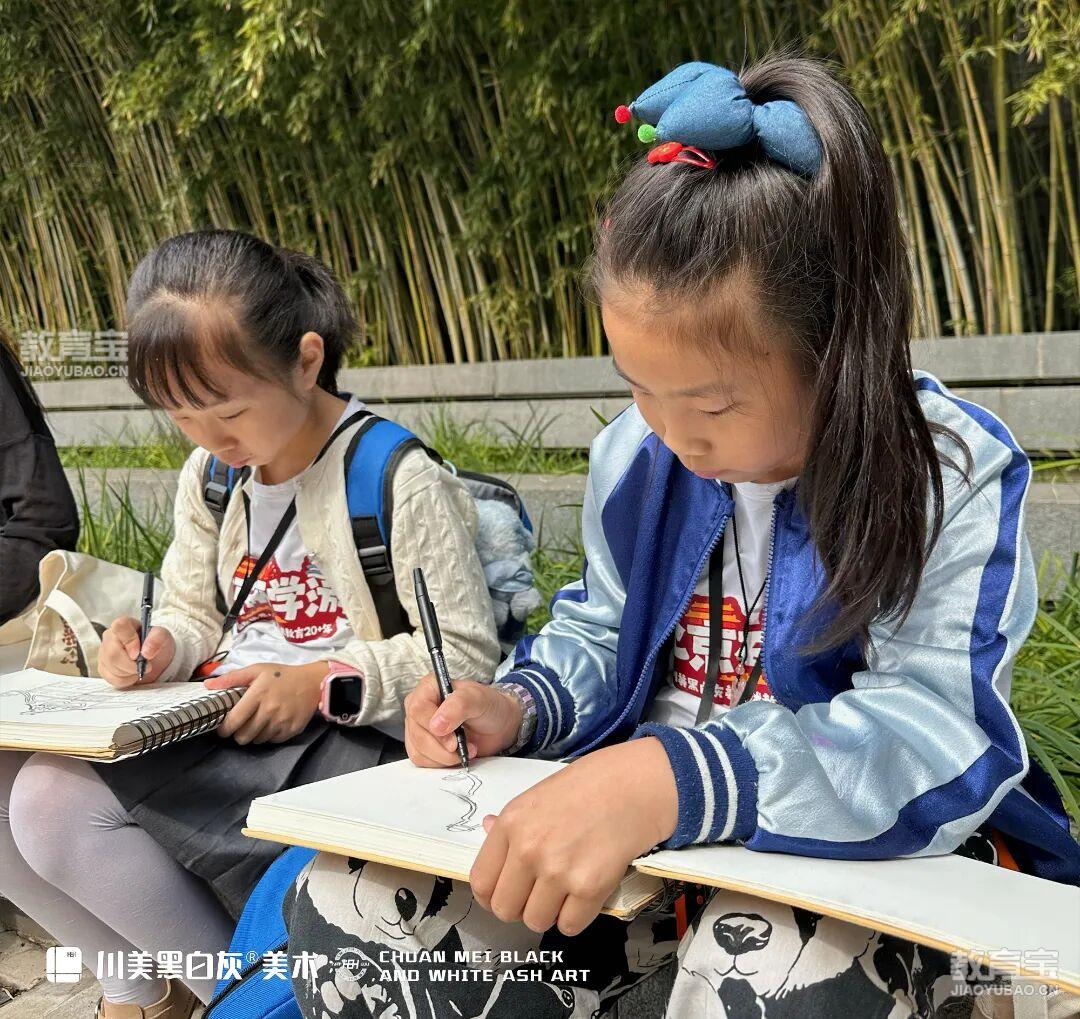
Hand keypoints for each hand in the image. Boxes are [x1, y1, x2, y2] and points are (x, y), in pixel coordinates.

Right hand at [99, 616, 175, 687]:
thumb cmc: (156, 644)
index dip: (130, 641)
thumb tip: (146, 651)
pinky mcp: (103, 668)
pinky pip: (112, 678)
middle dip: (131, 664)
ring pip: (111, 667)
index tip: (140, 654)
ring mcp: (104, 653)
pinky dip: (126, 680)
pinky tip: (132, 674)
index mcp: (125, 625)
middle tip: (146, 665)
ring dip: (131, 672)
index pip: (120, 626)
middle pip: (112, 652)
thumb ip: (157, 638)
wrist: (155, 659)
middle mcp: (110, 637)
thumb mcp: (163, 637)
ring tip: (140, 667)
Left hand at [203, 661, 324, 744]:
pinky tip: (270, 724)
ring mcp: (282, 722)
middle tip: (240, 726)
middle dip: (238, 734)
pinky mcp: (292, 730)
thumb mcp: (257, 670)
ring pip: (257, 740)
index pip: (234, 721)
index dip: (224, 729)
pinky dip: (268, 736)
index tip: (223, 728)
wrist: (314, 682)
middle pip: (243, 736)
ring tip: (257, 723)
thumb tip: (208, 686)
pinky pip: (272, 741)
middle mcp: (269, 710)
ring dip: (253, 735)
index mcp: (258, 694)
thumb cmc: (282, 675)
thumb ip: (232, 678)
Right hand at [403, 674, 521, 767]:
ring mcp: (418, 727)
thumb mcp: (478, 699)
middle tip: (463, 746)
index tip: (454, 739)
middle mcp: (419, 707)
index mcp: (429, 688)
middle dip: (442, 747)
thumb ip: (458, 706)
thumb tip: (436, 725)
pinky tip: (456, 755)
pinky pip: (422, 761)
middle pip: (417, 733)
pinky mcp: (421, 745)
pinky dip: (441, 763)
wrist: (498, 725)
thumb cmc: (488, 706)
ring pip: (418, 750)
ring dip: (444, 757)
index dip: (434, 727)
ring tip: (464, 748)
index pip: (418, 709)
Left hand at [470, 738, 677, 935]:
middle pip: (504, 909)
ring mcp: (558, 870)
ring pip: (535, 921)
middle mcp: (529, 849)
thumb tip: (487, 828)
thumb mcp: (538, 795)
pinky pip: (569, 926)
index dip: (491, 895)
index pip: (481, 882)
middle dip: (520, 907)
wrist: (634, 786)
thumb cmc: (588, 786)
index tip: (505, 894)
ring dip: (549, 912)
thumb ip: (511, 821)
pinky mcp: (589, 888)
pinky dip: (576, 917)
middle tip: (539, 893)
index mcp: (511, 823)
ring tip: (565, 889)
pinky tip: (584, 893)